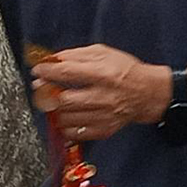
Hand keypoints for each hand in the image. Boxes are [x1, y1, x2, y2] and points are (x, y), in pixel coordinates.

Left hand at [31, 45, 169, 141]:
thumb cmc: (125, 71)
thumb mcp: (104, 53)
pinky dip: (65, 125)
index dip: (47, 72)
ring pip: (65, 118)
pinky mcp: (103, 130)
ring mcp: (103, 116)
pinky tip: (68, 115)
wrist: (148, 93)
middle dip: (47, 93)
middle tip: (43, 88)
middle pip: (63, 99)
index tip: (38, 71)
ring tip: (58, 101)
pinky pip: (74, 133)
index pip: (66, 73)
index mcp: (103, 74)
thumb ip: (76, 55)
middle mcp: (102, 97)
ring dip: (56, 109)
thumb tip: (53, 59)